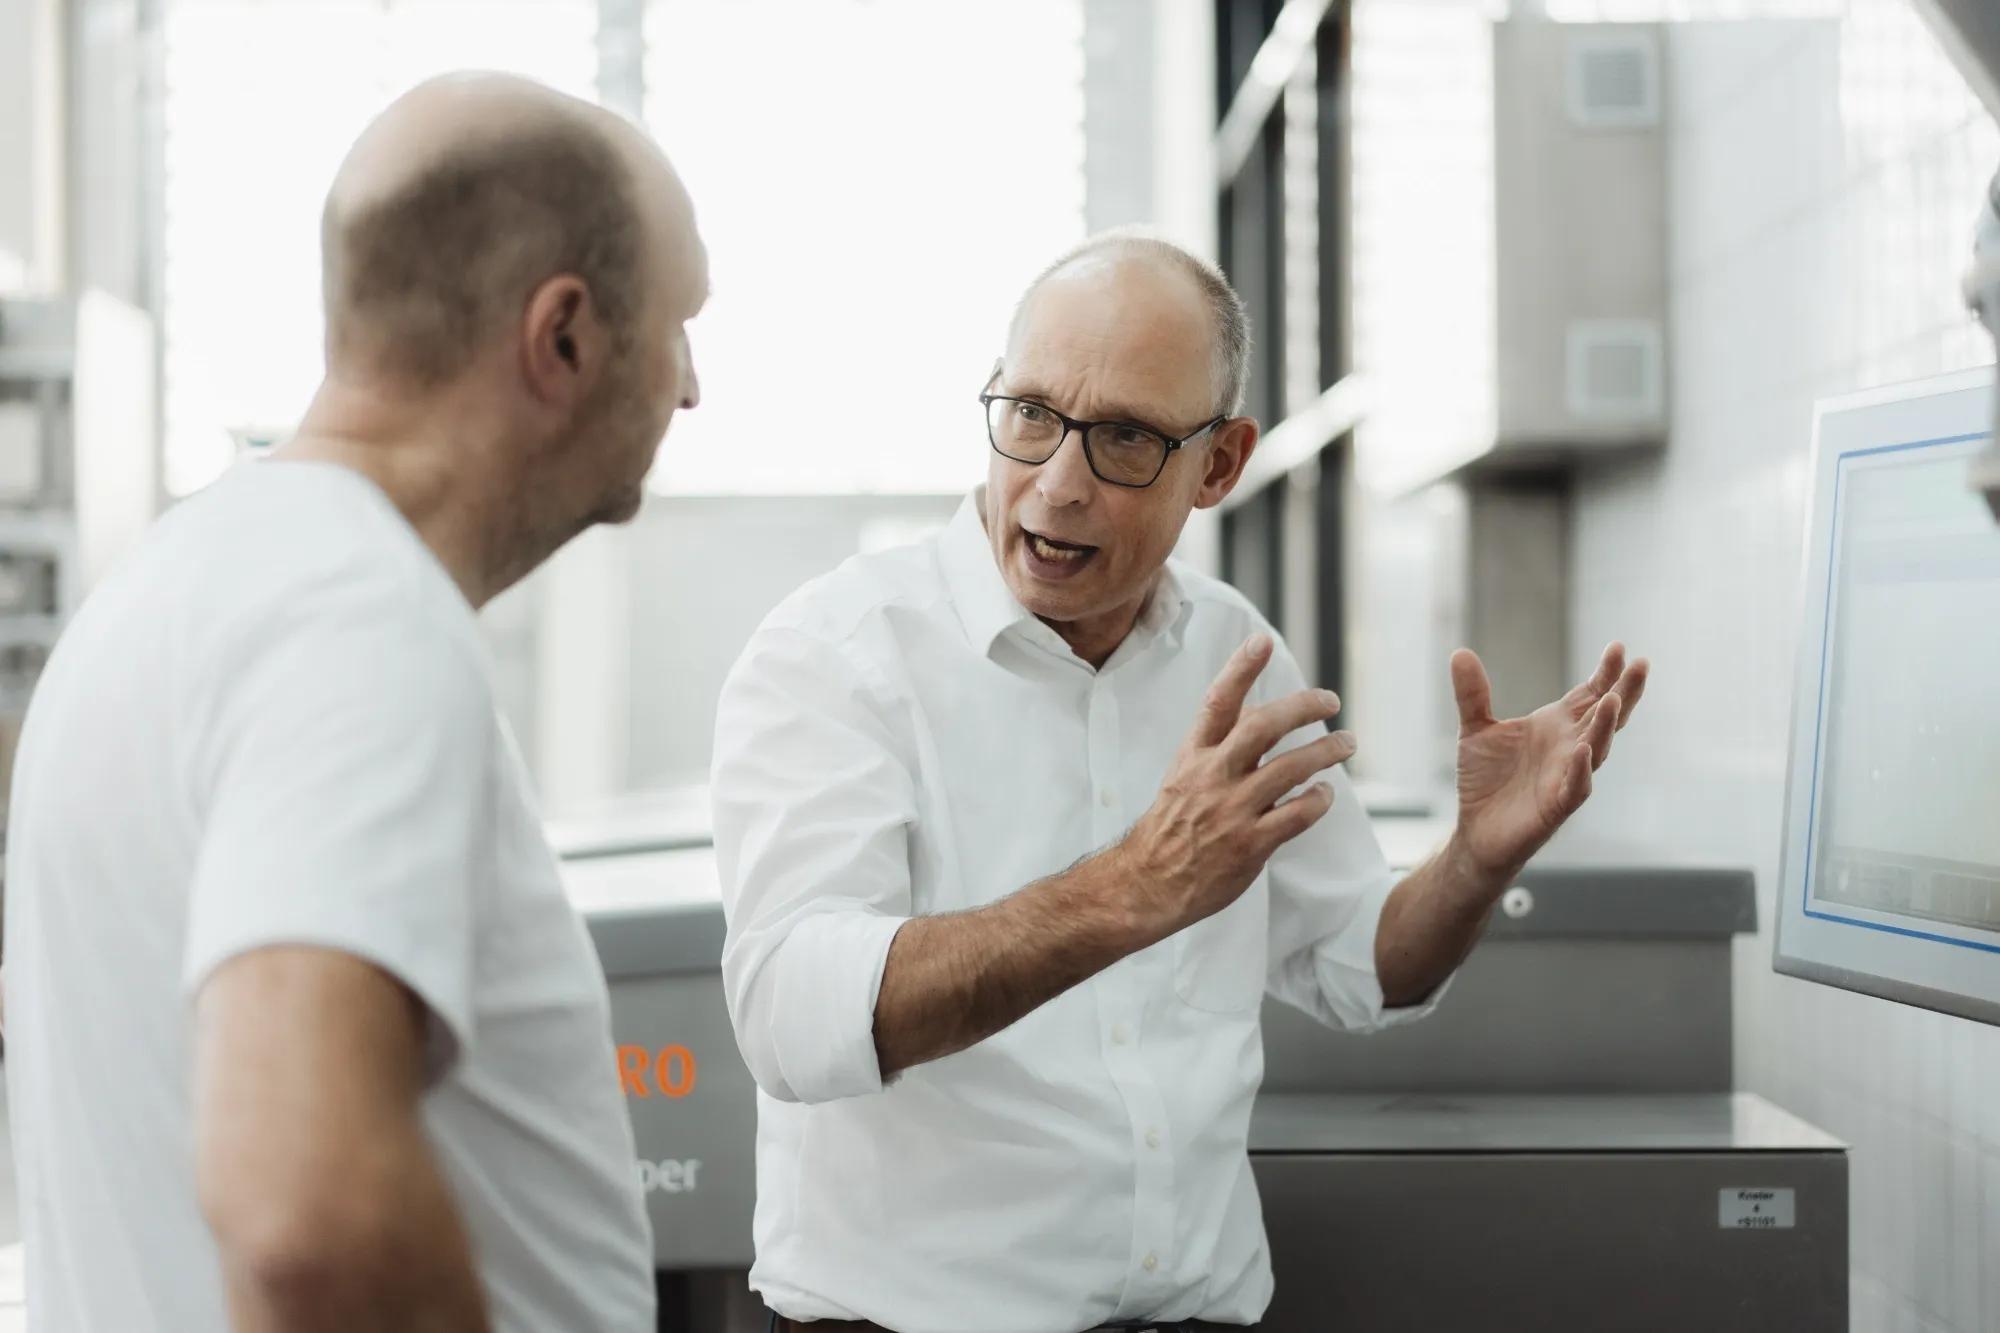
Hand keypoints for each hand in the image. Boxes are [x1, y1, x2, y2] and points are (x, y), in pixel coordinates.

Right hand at [1120, 634, 1354, 940]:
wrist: (1146, 884)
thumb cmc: (1168, 831)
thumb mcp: (1182, 779)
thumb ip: (1219, 751)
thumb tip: (1261, 720)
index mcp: (1192, 757)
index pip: (1217, 703)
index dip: (1239, 669)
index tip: (1261, 642)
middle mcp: (1212, 777)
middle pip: (1263, 726)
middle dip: (1302, 707)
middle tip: (1330, 701)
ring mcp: (1231, 811)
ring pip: (1290, 768)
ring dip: (1325, 751)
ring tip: (1346, 743)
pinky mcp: (1249, 845)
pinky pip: (1296, 815)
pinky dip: (1317, 800)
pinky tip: (1325, 794)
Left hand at [1449, 642, 1648, 878]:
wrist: (1475, 830)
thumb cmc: (1485, 780)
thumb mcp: (1474, 729)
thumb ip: (1472, 694)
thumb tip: (1459, 653)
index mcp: (1556, 726)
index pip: (1589, 694)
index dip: (1605, 673)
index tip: (1618, 647)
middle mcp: (1569, 748)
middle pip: (1605, 716)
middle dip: (1623, 691)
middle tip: (1640, 664)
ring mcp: (1566, 776)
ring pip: (1597, 749)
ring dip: (1604, 726)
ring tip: (1612, 699)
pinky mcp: (1556, 807)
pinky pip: (1575, 787)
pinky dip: (1580, 769)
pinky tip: (1582, 750)